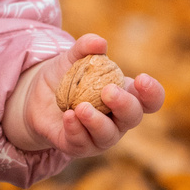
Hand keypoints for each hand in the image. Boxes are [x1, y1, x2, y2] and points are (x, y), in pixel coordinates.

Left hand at [5, 35, 165, 155]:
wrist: (37, 97)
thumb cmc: (66, 77)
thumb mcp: (73, 58)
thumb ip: (86, 48)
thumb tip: (99, 42)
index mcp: (125, 96)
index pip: (150, 100)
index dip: (152, 93)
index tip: (141, 79)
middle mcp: (118, 120)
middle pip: (132, 117)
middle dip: (124, 105)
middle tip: (108, 91)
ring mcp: (100, 136)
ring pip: (107, 135)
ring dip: (96, 121)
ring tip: (81, 107)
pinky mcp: (78, 146)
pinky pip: (81, 143)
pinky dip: (75, 129)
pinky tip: (68, 116)